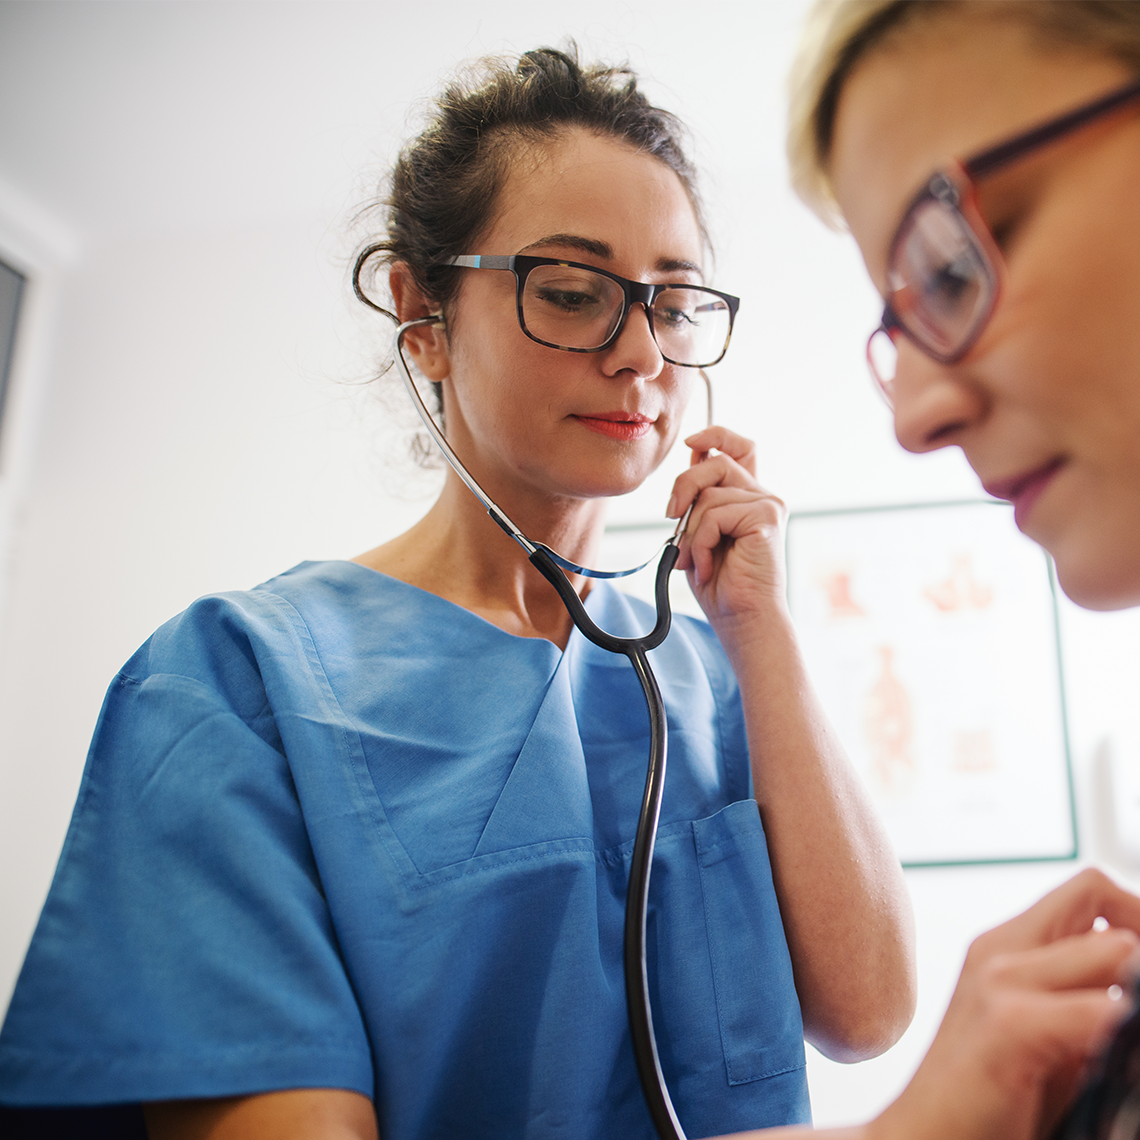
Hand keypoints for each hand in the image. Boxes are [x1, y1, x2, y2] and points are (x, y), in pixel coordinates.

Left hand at [666, 426, 785, 625]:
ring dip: (691, 531)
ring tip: (698, 559)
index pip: (739, 448)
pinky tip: (709, 565)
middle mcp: (762, 497)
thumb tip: (691, 458)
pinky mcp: (766, 517)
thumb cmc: (721, 584)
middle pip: (716, 461)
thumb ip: (699, 499)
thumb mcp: (699, 533)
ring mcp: (767, 505)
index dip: (716, 435)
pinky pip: (715, 514)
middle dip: (683, 485)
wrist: (742, 620)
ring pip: (709, 493)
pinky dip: (701, 542)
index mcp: (747, 498)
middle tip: (671, 516)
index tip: (691, 442)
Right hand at [880, 868, 1139, 1139]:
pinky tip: (1121, 1059)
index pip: (1091, 889)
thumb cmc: (989, 1106)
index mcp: (1009, 946)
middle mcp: (1001, 950)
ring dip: (1139, 989)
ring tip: (1131, 1035)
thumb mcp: (1053, 1042)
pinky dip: (1125, 1026)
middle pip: (1098, 891)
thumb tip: (1135, 991)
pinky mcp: (1007, 1026)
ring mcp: (999, 981)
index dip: (1137, 915)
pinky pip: (1098, 1010)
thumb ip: (1088, 1000)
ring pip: (1114, 947)